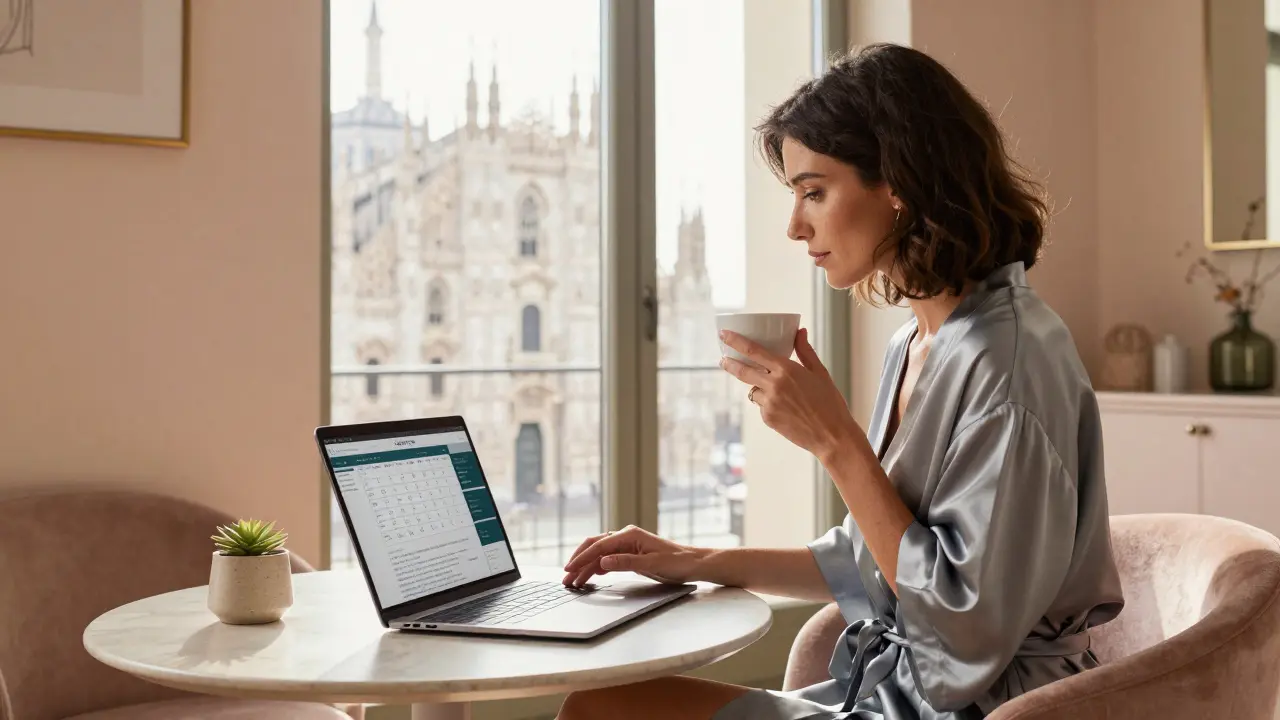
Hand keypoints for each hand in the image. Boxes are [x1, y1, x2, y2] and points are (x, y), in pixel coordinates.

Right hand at [561, 525, 706, 586]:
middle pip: (594, 547)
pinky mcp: (631, 554)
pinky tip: (590, 575)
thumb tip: (602, 562)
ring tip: (574, 581)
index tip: (569, 569)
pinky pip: (608, 558)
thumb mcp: (652, 565)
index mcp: (629, 535)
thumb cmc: (677, 562)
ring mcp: (628, 545)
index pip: (599, 546)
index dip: (582, 558)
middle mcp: (626, 537)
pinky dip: (597, 567)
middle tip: (566, 577)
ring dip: (586, 566)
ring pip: (599, 554)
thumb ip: (626, 562)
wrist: (693, 563)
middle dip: (579, 561)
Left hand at [720, 327, 866, 462]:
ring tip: (782, 394)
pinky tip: (787, 408)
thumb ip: (805, 351)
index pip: (753, 351)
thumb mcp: (820, 373)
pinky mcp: (768, 418)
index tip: (724, 335)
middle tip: (723, 359)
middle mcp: (774, 385)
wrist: (832, 436)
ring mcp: (769, 403)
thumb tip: (799, 331)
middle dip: (729, 363)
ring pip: (754, 390)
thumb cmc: (830, 403)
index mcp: (787, 370)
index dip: (735, 341)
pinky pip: (762, 406)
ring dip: (759, 387)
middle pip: (742, 371)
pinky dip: (769, 403)